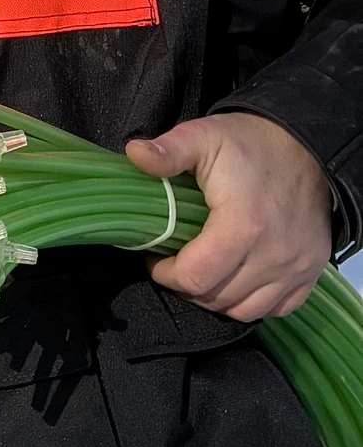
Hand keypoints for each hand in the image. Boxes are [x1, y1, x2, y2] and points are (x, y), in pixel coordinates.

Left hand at [124, 111, 333, 324]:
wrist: (306, 146)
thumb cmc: (250, 144)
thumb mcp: (204, 137)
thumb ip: (170, 150)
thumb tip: (134, 153)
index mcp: (244, 225)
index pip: (196, 277)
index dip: (167, 274)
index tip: (157, 259)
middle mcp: (274, 254)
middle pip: (217, 297)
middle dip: (187, 286)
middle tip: (177, 264)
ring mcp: (296, 266)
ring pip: (246, 309)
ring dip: (217, 298)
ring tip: (204, 273)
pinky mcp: (311, 270)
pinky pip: (279, 307)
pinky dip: (253, 302)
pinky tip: (237, 281)